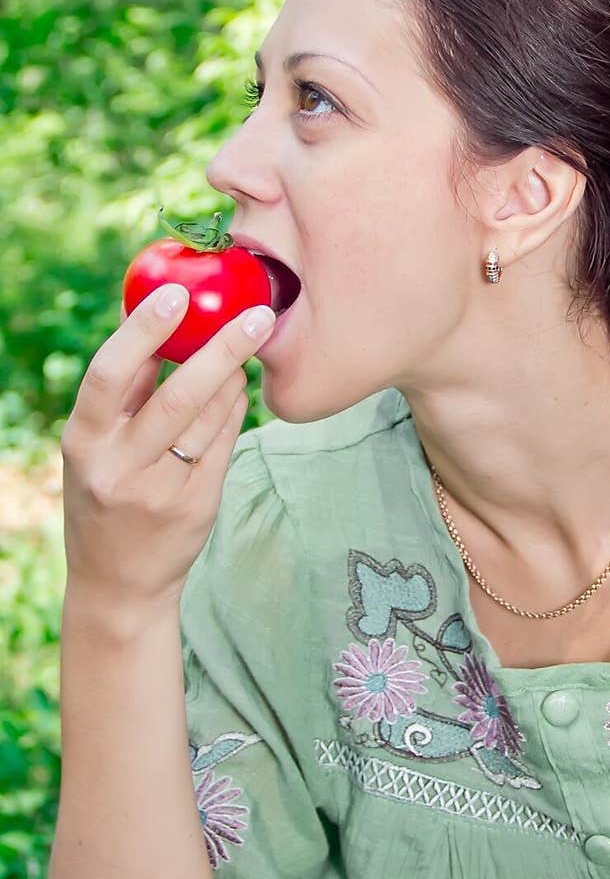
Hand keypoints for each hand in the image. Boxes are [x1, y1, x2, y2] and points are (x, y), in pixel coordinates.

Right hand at [60, 284, 275, 612]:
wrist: (118, 584)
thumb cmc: (108, 495)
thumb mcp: (95, 449)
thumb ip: (123, 396)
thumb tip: (159, 323)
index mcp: (83, 442)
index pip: (109, 375)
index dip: (143, 331)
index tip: (176, 295)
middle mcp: (118, 467)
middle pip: (176, 397)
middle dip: (221, 349)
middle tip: (258, 315)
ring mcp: (160, 490)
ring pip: (210, 419)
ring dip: (234, 376)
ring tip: (247, 346)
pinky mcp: (196, 505)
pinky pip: (225, 444)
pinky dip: (235, 410)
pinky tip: (239, 390)